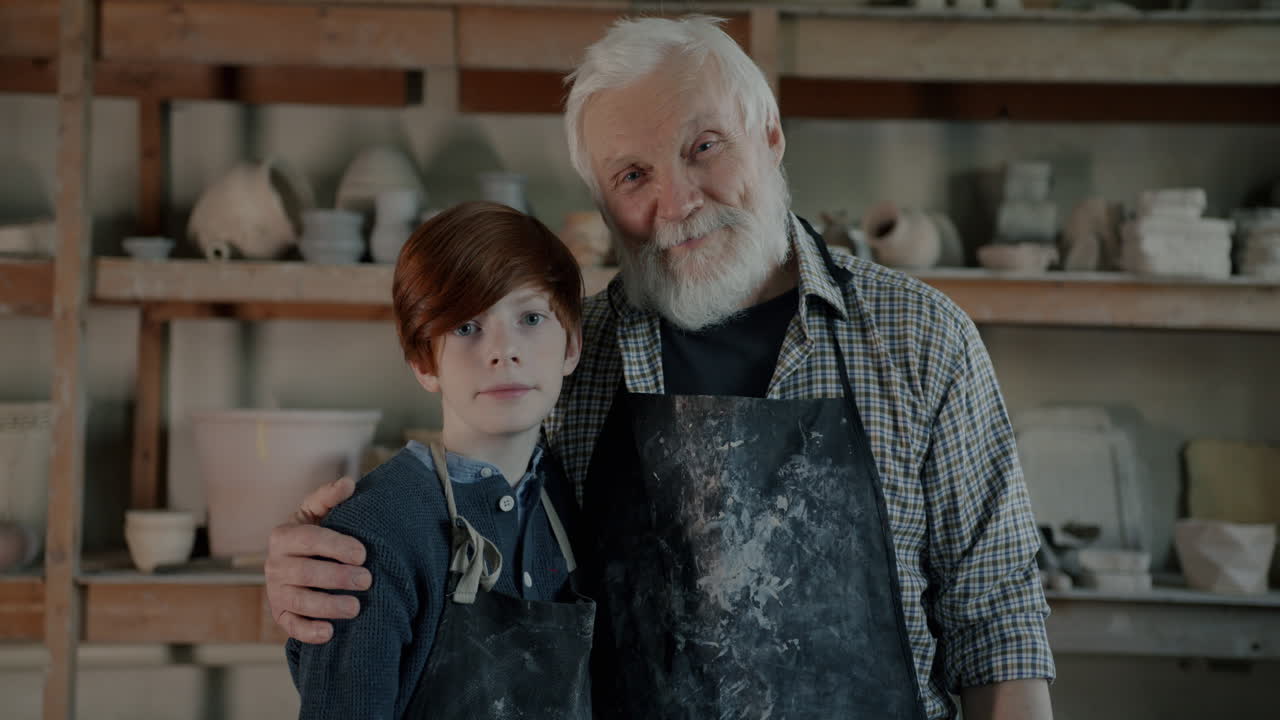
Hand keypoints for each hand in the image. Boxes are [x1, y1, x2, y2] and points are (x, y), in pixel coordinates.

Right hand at [265, 476, 371, 643]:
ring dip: (327, 606)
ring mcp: (276, 591)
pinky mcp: (281, 614)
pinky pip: (291, 626)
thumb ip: (329, 496)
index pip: (309, 540)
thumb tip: (347, 483)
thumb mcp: (318, 511)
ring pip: (299, 602)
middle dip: (337, 578)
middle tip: (367, 580)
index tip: (362, 554)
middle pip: (305, 573)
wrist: (298, 560)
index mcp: (284, 536)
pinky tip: (329, 632)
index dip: (336, 546)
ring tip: (355, 607)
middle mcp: (275, 564)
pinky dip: (308, 632)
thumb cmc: (314, 534)